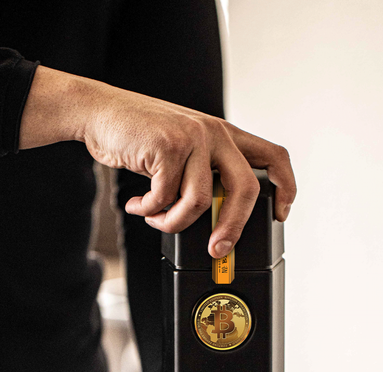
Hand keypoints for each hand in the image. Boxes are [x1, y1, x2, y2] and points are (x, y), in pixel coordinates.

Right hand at [20, 66, 295, 257]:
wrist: (97, 111)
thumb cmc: (140, 136)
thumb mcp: (184, 150)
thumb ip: (204, 174)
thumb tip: (218, 222)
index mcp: (225, 134)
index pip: (274, 157)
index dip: (285, 188)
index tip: (280, 213)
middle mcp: (214, 133)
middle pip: (246, 189)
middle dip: (233, 227)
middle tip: (218, 249)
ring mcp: (192, 138)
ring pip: (200, 201)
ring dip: (174, 222)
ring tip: (156, 219)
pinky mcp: (167, 147)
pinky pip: (166, 198)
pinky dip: (150, 211)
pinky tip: (140, 206)